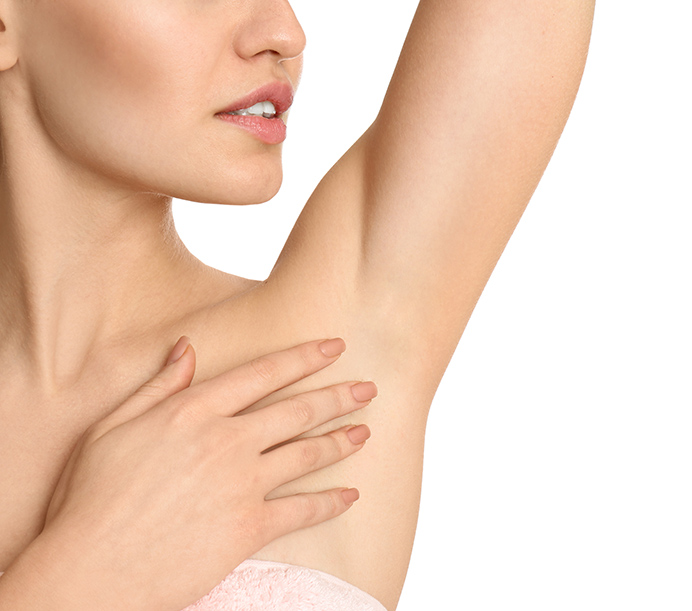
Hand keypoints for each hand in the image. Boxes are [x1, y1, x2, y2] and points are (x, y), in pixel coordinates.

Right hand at [40, 337, 375, 609]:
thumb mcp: (113, 427)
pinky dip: (331, 502)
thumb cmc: (92, 498)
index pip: (264, 374)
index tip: (335, 346)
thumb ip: (158, 386)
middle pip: (297, 410)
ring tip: (365, 432)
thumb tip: (187, 348)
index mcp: (193, 411)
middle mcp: (226, 440)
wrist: (91, 570)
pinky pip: (302, 510)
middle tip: (369, 389)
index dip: (305, 357)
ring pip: (308, 454)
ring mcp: (241, 484)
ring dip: (342, 441)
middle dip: (339, 396)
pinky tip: (350, 496)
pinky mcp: (249, 528)